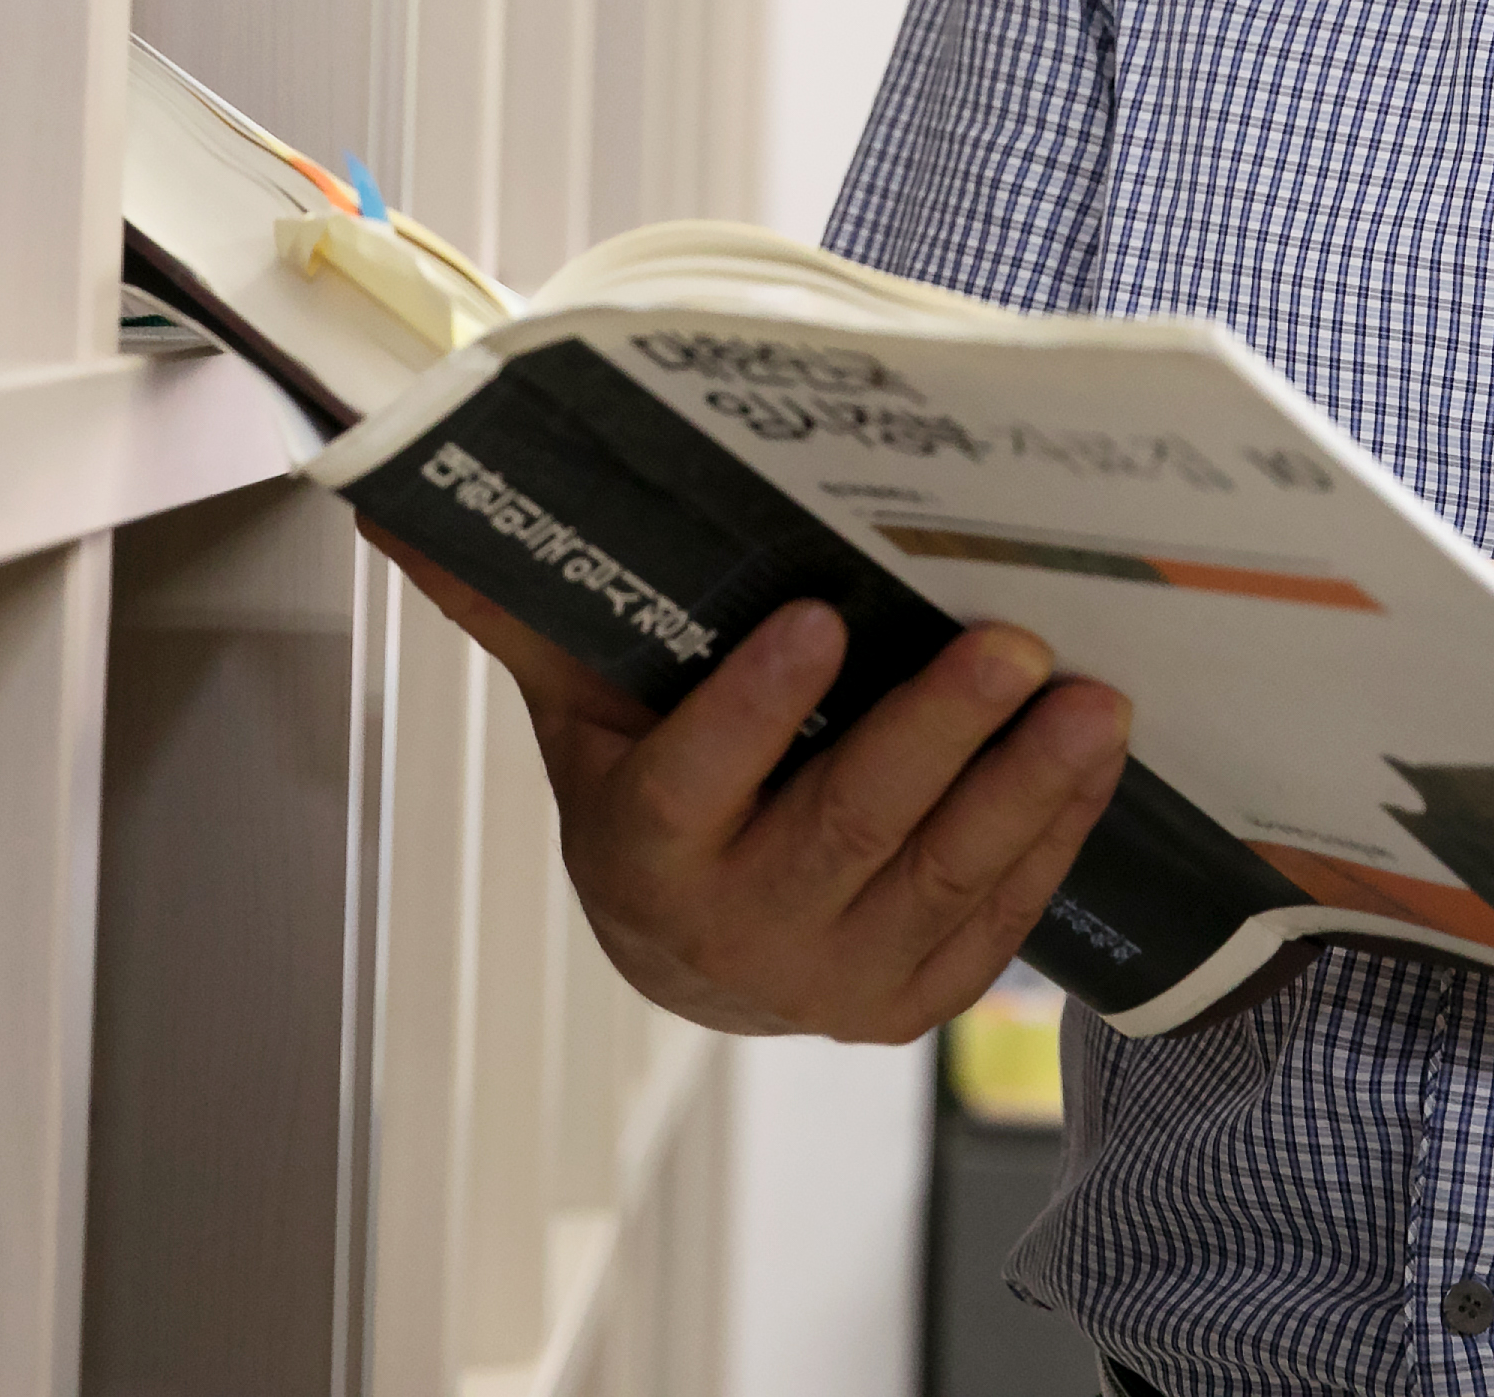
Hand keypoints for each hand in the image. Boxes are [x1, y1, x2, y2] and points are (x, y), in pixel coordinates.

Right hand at [374, 534, 1134, 1041]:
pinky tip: (1097, 756)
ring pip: (941, 878)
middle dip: (933, 735)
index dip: (753, 710)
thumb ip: (515, 601)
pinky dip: (1054, 837)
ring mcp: (837, 979)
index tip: (813, 619)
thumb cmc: (644, 791)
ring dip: (1025, 787)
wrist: (695, 950)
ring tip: (1089, 695)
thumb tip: (397, 494)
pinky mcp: (915, 1000)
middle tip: (1006, 643)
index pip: (693, 784)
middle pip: (844, 831)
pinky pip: (997, 920)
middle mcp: (738, 931)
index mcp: (646, 852)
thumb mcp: (577, 705)